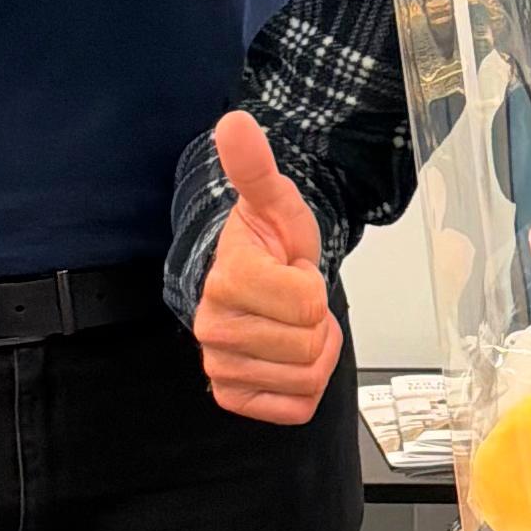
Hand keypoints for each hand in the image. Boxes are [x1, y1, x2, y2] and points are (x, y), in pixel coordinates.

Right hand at [194, 111, 340, 423]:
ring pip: (308, 378)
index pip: (306, 303)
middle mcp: (213, 328)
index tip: (293, 271)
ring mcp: (220, 366)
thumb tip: (234, 123)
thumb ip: (256, 167)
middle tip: (294, 302)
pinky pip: (295, 408)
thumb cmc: (268, 246)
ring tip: (292, 326)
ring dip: (314, 353)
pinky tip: (286, 358)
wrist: (249, 280)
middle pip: (310, 346)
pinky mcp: (233, 397)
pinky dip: (304, 387)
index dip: (313, 286)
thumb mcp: (276, 203)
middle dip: (317, 323)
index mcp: (227, 279)